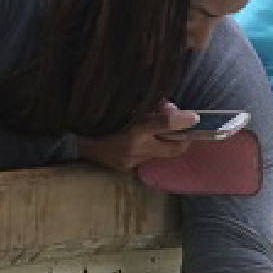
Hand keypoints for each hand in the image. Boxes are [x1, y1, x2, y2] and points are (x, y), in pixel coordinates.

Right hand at [75, 103, 195, 171]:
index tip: (195, 117)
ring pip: (159, 153)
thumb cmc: (102, 118)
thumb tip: (169, 104)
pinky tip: (137, 142)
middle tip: (184, 131)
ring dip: (162, 143)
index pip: (166, 124)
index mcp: (135, 130)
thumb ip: (148, 107)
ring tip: (156, 133)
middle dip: (183, 140)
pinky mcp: (126, 168)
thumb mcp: (125, 107)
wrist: (77, 140)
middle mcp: (136, 149)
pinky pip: (144, 158)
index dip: (183, 120)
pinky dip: (146, 149)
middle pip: (174, 148)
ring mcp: (132, 161)